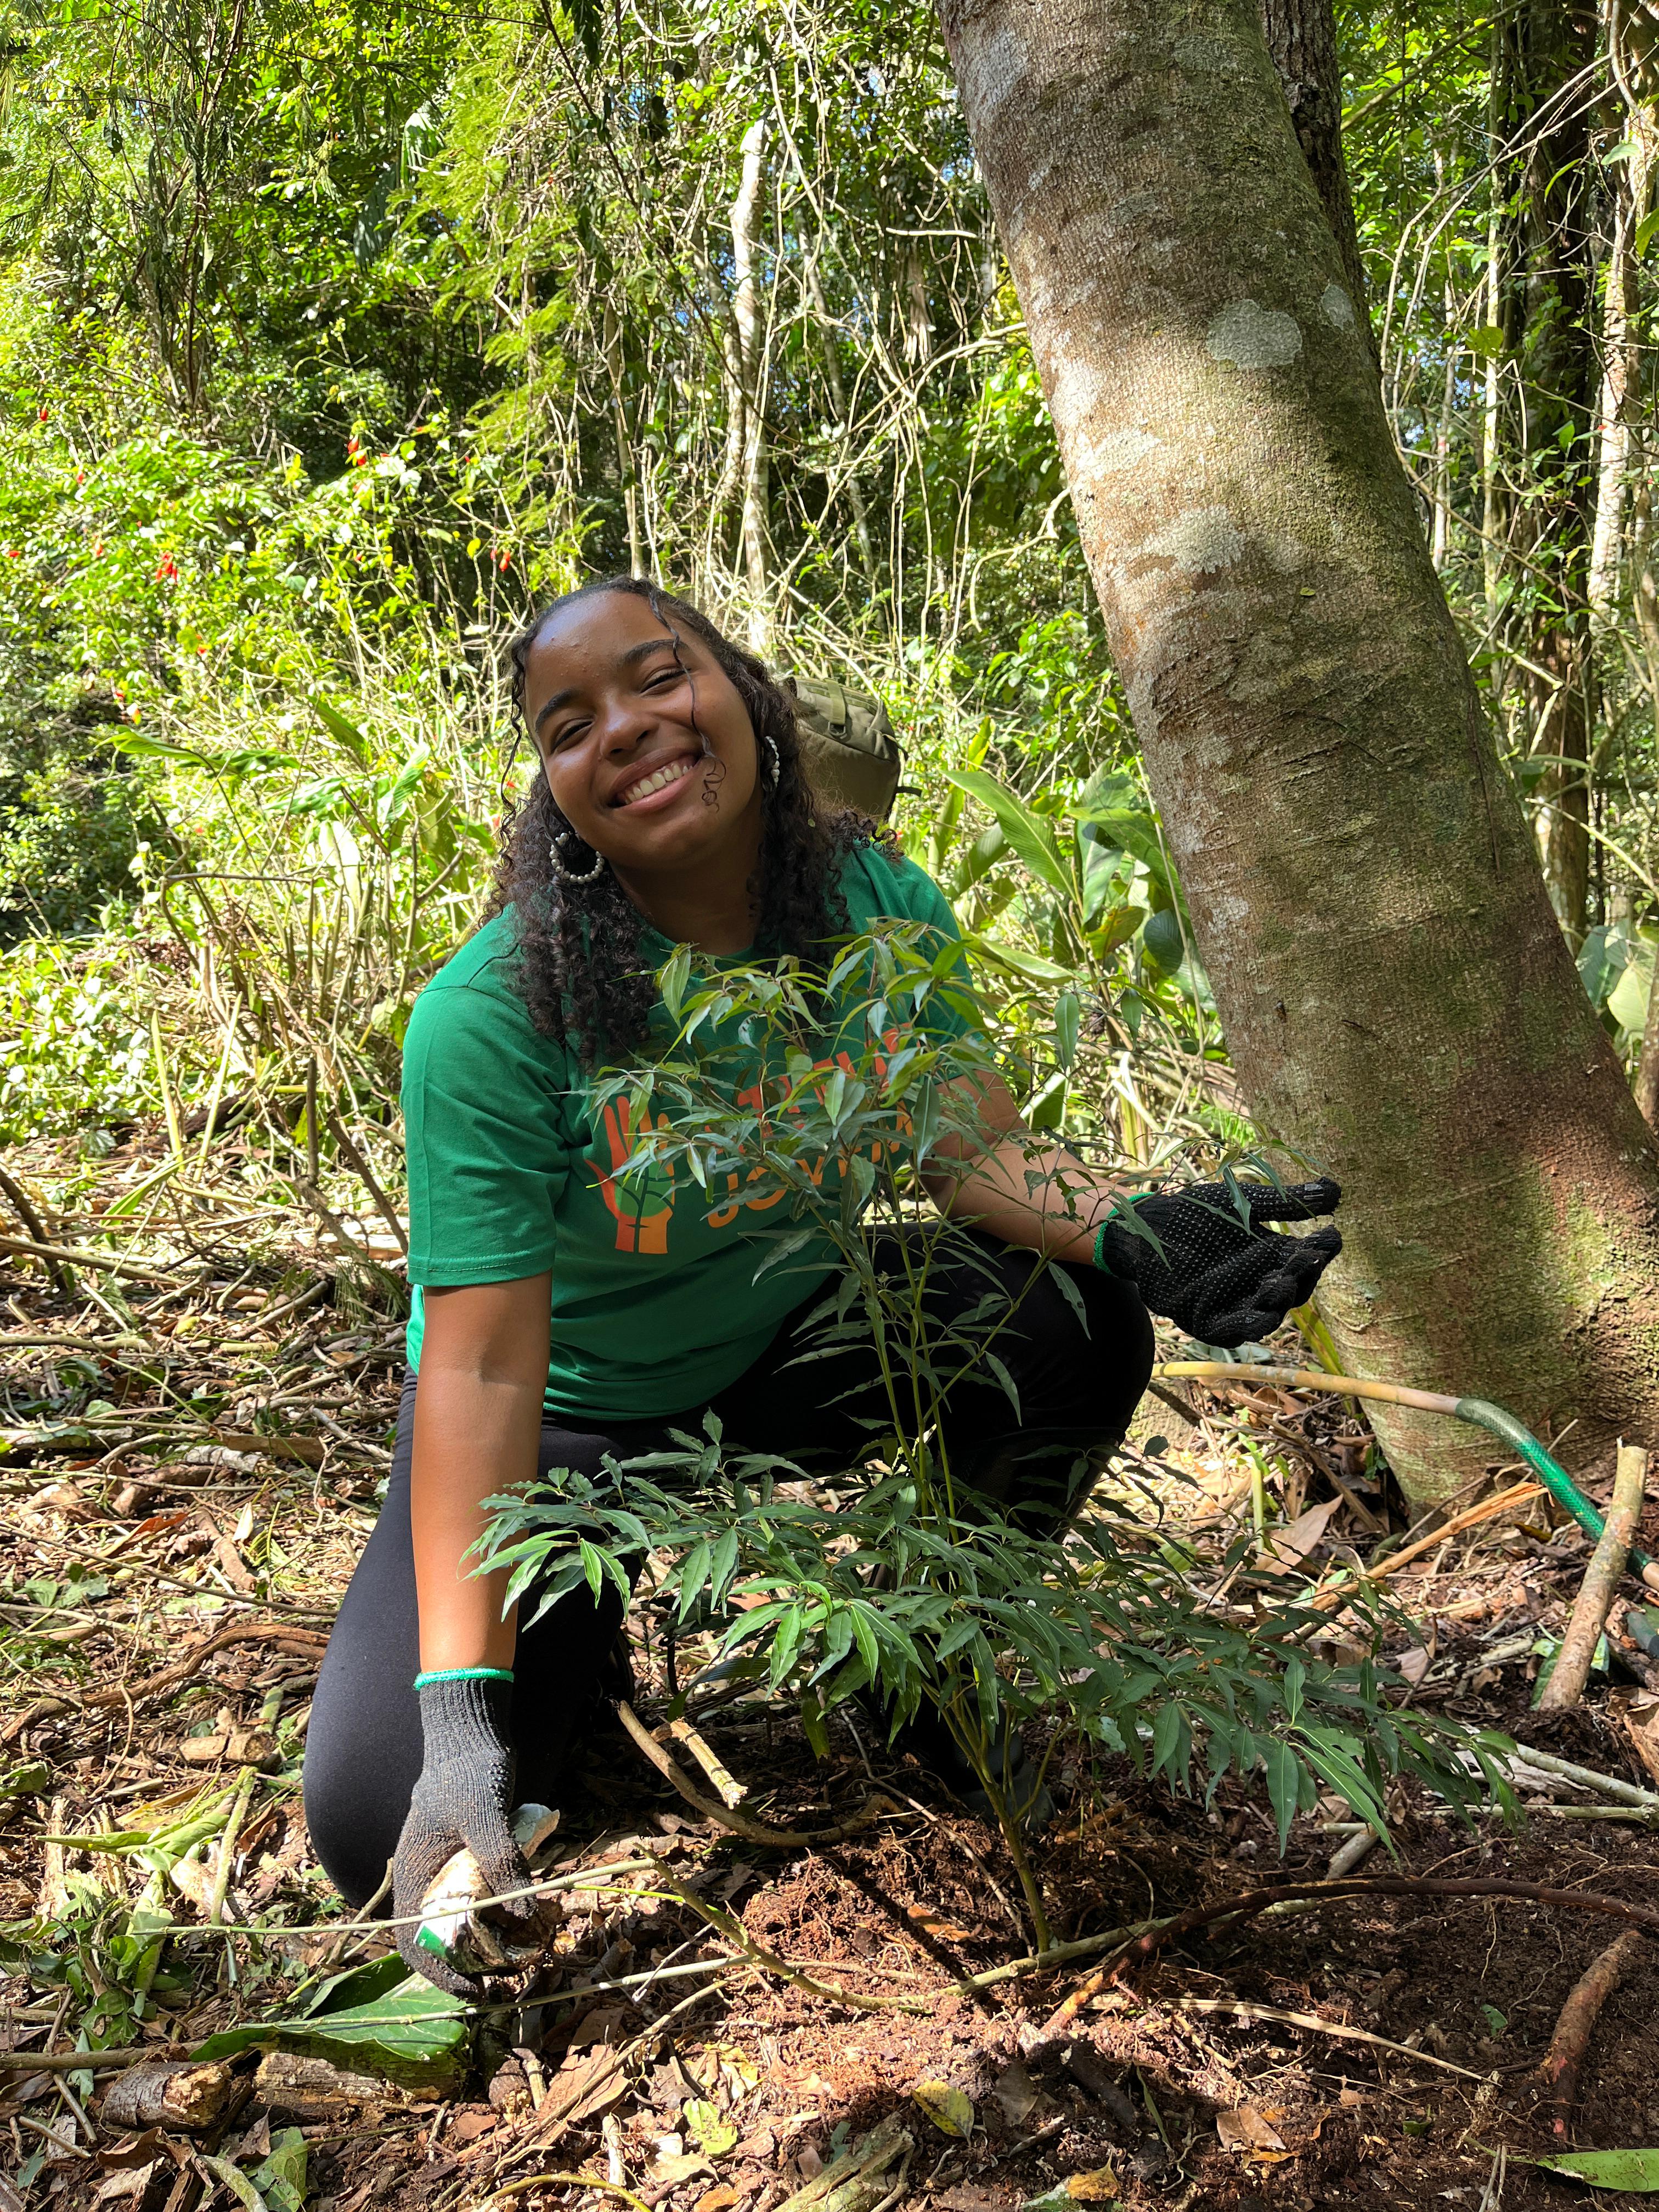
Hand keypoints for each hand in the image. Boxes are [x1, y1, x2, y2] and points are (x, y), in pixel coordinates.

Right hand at [392, 1675, 535, 1996]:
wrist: (473, 1738)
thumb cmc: (468, 1772)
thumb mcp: (483, 1814)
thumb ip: (500, 1859)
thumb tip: (524, 1914)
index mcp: (414, 1876)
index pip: (415, 1941)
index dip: (439, 1973)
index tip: (473, 1990)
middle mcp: (429, 1883)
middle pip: (443, 1942)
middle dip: (473, 1967)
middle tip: (511, 1978)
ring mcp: (453, 1875)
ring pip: (469, 1925)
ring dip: (493, 1945)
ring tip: (526, 1956)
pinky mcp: (475, 1865)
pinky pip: (488, 1902)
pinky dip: (506, 1917)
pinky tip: (530, 1922)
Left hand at [1096, 1177, 1341, 1348]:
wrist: (1147, 1226)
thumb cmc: (1198, 1212)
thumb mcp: (1245, 1203)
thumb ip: (1286, 1203)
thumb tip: (1337, 1190)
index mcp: (1274, 1259)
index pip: (1307, 1261)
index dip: (1320, 1251)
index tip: (1331, 1235)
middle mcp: (1259, 1286)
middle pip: (1291, 1290)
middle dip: (1300, 1275)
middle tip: (1305, 1257)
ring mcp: (1234, 1306)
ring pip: (1265, 1316)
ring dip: (1276, 1303)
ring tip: (1280, 1283)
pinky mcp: (1205, 1321)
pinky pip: (1229, 1332)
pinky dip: (1244, 1327)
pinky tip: (1255, 1317)